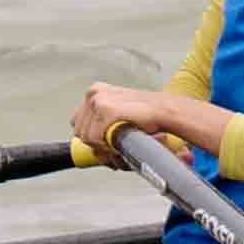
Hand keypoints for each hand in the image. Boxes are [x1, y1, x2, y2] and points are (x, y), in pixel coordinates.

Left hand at [77, 82, 219, 163]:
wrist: (165, 112)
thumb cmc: (147, 118)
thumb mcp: (121, 115)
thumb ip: (103, 125)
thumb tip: (92, 146)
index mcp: (97, 92)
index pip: (78, 122)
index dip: (92, 139)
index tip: (105, 146)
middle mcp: (94, 93)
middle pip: (79, 131)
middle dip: (96, 146)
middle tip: (115, 151)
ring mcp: (97, 100)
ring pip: (86, 138)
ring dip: (103, 149)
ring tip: (121, 148)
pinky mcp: (104, 109)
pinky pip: (94, 139)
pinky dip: (106, 147)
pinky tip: (121, 143)